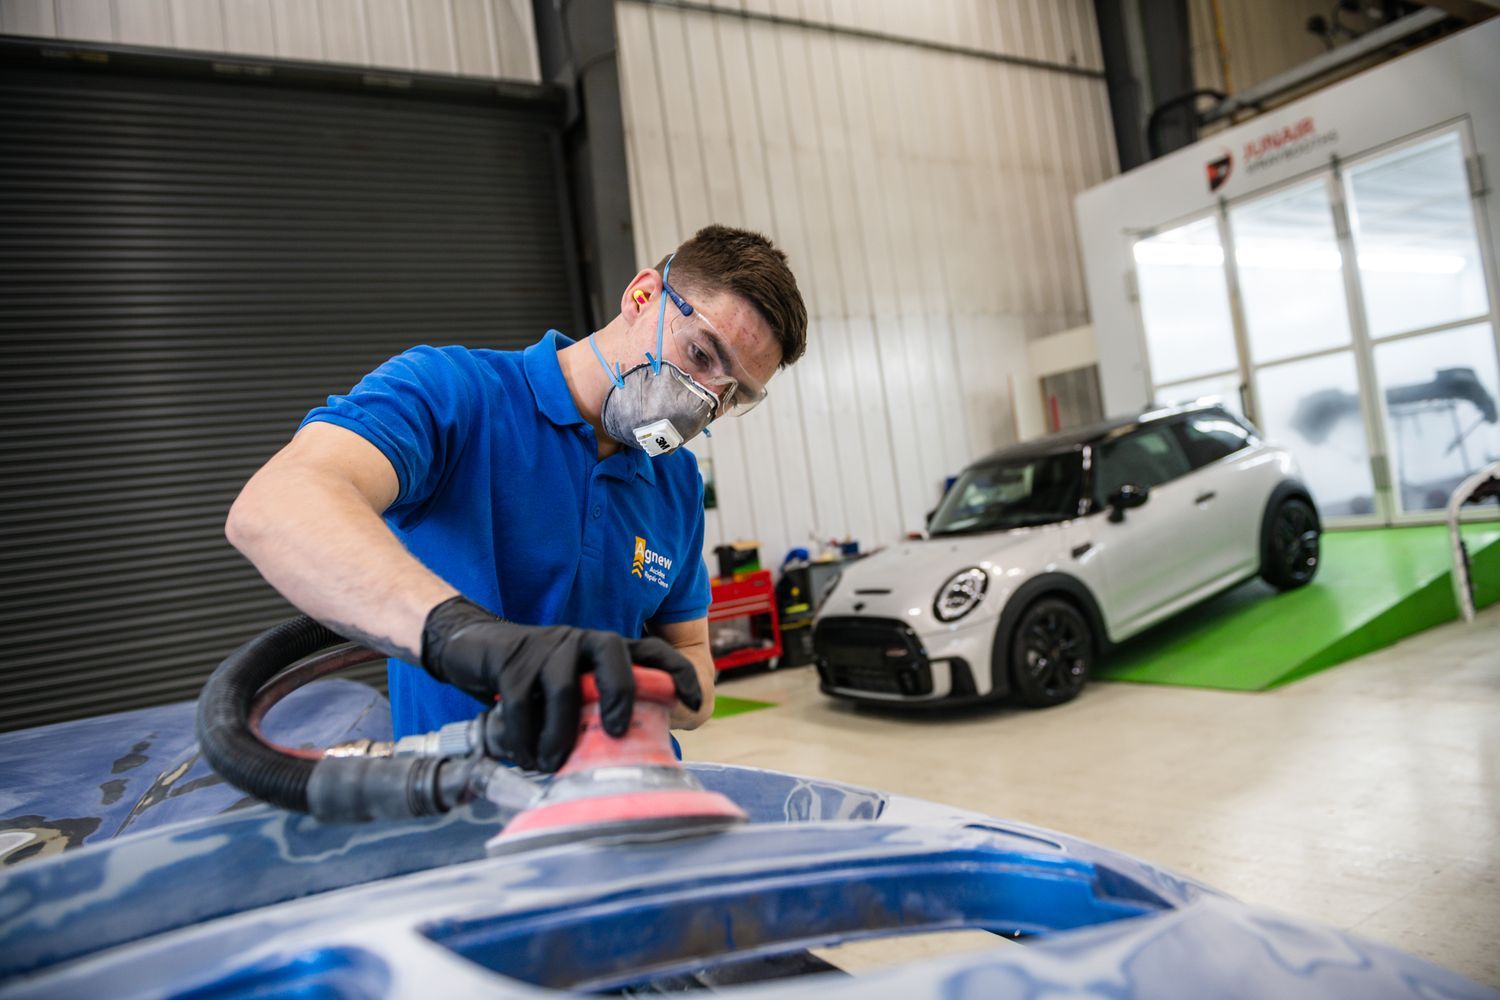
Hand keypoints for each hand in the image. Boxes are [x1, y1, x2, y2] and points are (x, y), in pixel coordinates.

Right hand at [420, 597, 701, 770]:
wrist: (478, 649)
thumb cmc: (536, 681)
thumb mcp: (573, 692)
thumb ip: (596, 713)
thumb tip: (625, 762)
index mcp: (604, 650)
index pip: (651, 649)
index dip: (677, 671)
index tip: (694, 703)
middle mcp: (581, 641)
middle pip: (612, 652)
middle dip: (621, 691)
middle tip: (615, 733)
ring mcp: (546, 647)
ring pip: (564, 687)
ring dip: (560, 734)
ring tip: (553, 763)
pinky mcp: (513, 660)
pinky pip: (523, 703)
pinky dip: (524, 738)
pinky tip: (526, 757)